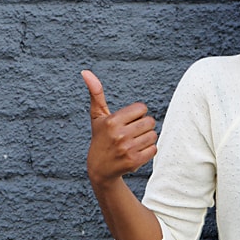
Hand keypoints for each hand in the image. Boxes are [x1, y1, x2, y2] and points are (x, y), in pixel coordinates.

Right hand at [82, 70, 158, 185]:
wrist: (99, 168)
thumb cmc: (101, 138)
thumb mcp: (97, 116)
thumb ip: (96, 93)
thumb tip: (85, 72)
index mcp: (111, 121)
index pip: (142, 108)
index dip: (137, 114)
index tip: (126, 122)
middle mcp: (119, 134)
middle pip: (150, 121)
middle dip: (143, 126)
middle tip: (131, 133)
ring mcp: (127, 149)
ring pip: (153, 135)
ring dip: (146, 139)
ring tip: (133, 143)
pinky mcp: (134, 161)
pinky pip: (154, 149)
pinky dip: (148, 151)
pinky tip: (135, 152)